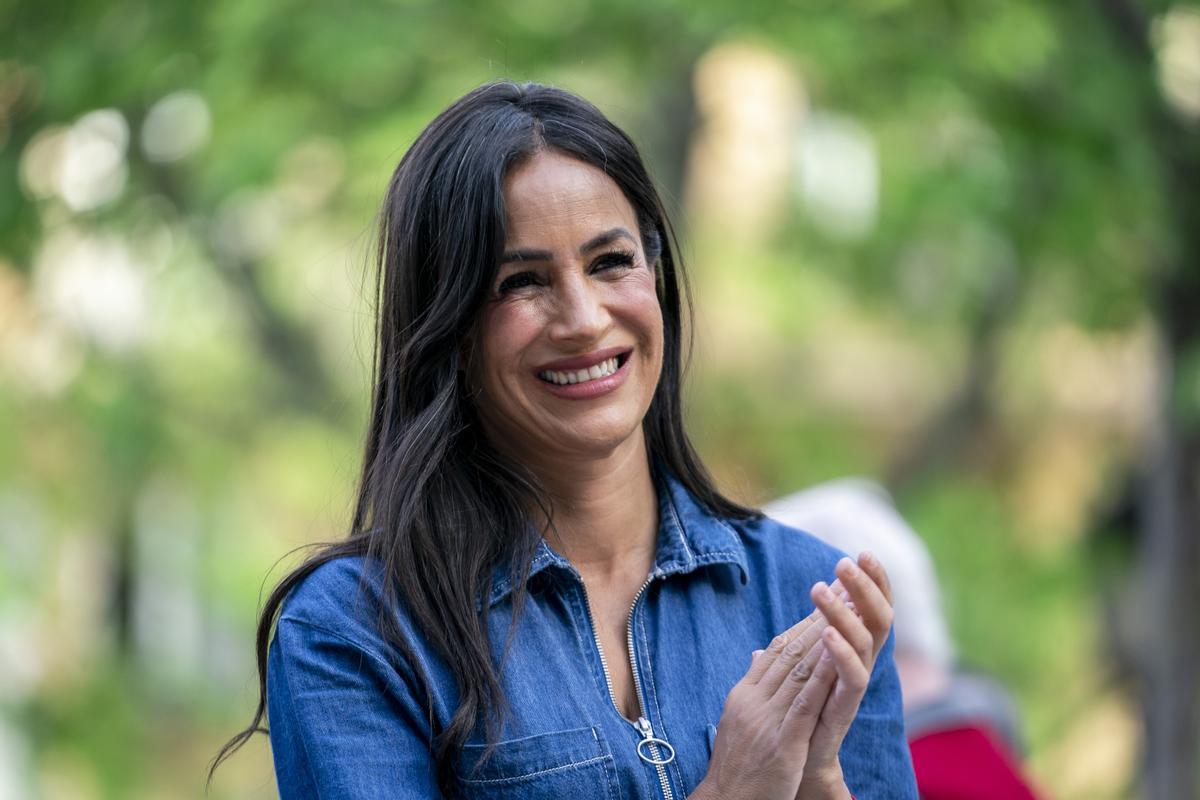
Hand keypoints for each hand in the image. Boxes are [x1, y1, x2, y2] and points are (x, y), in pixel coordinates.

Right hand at [692, 582, 857, 799]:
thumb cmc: (735, 768)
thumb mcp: (740, 721)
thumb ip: (753, 685)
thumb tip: (760, 653)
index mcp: (743, 694)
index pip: (776, 648)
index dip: (803, 621)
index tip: (825, 596)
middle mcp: (752, 700)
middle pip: (789, 650)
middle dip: (819, 616)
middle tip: (843, 587)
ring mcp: (766, 720)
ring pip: (798, 669)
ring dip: (826, 635)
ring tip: (848, 609)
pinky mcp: (783, 743)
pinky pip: (805, 702)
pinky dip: (821, 675)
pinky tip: (838, 654)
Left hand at [795, 552, 894, 797]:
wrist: (794, 765)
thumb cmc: (800, 716)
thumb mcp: (798, 672)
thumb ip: (802, 644)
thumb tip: (793, 620)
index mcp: (850, 652)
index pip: (868, 609)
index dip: (871, 582)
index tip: (862, 552)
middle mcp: (860, 665)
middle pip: (876, 619)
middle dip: (864, 588)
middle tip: (846, 561)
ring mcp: (854, 688)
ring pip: (865, 643)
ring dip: (844, 613)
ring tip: (821, 588)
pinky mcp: (844, 709)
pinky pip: (852, 679)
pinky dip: (841, 653)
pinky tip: (826, 633)